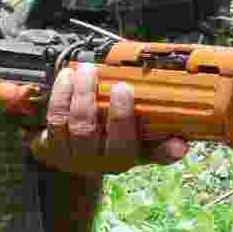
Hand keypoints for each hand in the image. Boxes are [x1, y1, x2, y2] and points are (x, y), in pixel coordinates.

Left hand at [28, 63, 189, 175]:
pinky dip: (60, 94)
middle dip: (94, 100)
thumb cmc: (115, 146)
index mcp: (120, 160)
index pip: (123, 144)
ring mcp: (69, 152)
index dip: (122, 117)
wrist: (78, 158)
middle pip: (89, 131)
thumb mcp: (140, 150)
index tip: (126, 89)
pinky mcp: (50, 144)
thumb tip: (182, 145)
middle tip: (103, 75)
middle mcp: (92, 161)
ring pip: (70, 123)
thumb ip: (160, 147)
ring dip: (77, 93)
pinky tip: (67, 77)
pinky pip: (54, 117)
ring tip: (85, 70)